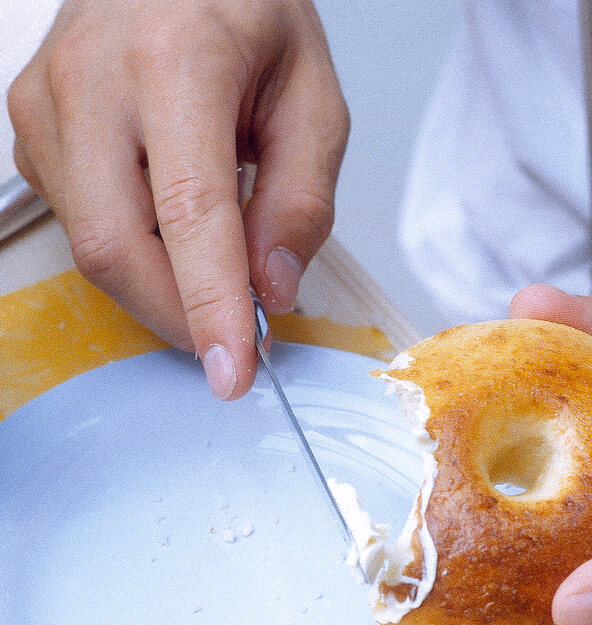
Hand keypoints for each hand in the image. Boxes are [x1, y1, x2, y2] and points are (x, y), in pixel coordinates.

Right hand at [8, 0, 348, 398]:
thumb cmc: (244, 14)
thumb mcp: (312, 97)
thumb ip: (302, 201)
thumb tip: (270, 289)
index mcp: (177, 60)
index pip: (189, 214)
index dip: (210, 307)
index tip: (233, 371)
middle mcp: (94, 78)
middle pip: (115, 247)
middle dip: (177, 315)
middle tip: (232, 336)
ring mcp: (47, 101)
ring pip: (91, 246)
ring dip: (158, 281)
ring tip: (208, 244)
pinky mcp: (28, 127)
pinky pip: (78, 224)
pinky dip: (132, 247)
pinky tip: (162, 212)